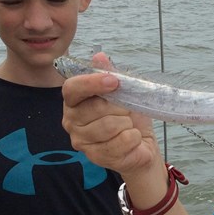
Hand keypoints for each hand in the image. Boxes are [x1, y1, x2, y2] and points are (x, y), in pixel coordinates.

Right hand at [61, 52, 159, 178]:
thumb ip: (109, 74)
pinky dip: (133, 137)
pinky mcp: (96, 158)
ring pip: (110, 126)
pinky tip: (131, 139)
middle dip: (120, 107)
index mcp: (74, 102)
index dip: (92, 83)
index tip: (114, 81)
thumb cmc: (129, 117)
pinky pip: (122, 141)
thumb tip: (99, 57)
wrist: (141, 145)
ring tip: (128, 126)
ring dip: (127, 123)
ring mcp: (82, 142)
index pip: (72, 89)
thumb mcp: (123, 91)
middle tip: (126, 111)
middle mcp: (71, 122)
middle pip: (95, 108)